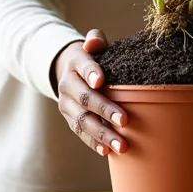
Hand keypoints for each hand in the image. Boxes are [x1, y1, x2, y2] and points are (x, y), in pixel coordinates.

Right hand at [53, 29, 127, 155]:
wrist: (68, 70)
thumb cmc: (91, 56)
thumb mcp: (93, 44)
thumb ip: (95, 40)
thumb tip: (94, 43)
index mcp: (76, 62)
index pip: (83, 66)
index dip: (91, 73)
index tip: (101, 81)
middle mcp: (68, 84)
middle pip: (84, 98)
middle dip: (105, 110)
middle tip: (125, 120)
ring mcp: (67, 104)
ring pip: (82, 121)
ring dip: (102, 134)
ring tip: (121, 145)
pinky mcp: (69, 119)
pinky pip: (80, 133)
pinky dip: (93, 143)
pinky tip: (107, 151)